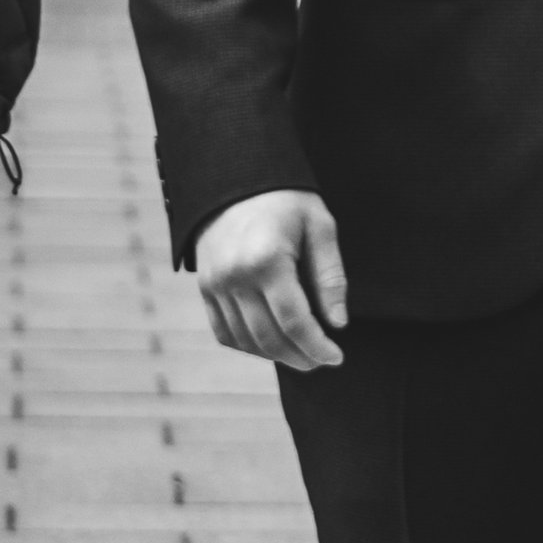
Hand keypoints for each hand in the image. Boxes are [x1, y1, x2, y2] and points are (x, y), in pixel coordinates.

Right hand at [194, 189, 347, 370]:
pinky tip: (272, 345)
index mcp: (267, 260)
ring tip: (302, 356)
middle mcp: (235, 276)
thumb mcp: (320, 227)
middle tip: (322, 362)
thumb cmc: (286, 200)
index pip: (294, 321)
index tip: (337, 358)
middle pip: (269, 337)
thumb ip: (330, 277)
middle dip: (300, 357)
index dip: (317, 346)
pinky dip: (248, 346)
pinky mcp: (205, 288)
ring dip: (275, 356)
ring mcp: (215, 284)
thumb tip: (337, 323)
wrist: (236, 180)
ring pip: (246, 340)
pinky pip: (224, 331)